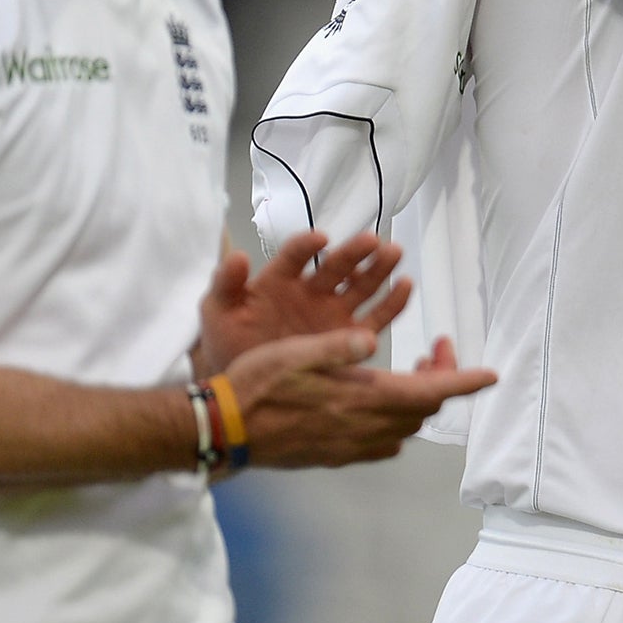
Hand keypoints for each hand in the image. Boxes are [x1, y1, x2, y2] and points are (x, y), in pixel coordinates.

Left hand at [197, 229, 411, 376]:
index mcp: (279, 279)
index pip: (294, 256)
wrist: (241, 383)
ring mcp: (331, 312)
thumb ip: (225, 284)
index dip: (306, 247)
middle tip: (373, 241)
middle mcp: (310, 290)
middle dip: (354, 252)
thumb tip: (237, 256)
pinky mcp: (347, 336)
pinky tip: (405, 286)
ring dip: (378, 269)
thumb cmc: (227, 341)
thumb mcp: (217, 312)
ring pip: (360, 286)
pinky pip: (374, 318)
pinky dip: (391, 303)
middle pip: (336, 266)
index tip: (320, 239)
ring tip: (394, 253)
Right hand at [220, 326, 494, 469]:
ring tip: (412, 371)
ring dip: (419, 400)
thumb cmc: (257, 385)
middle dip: (442, 381)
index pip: (429, 391)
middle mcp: (365, 429)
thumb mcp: (294, 353)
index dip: (463, 381)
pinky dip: (397, 420)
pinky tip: (379, 403)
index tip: (491, 374)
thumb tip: (374, 340)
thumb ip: (337, 347)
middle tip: (437, 350)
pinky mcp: (337, 456)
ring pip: (406, 428)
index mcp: (361, 398)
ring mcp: (352, 447)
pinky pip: (384, 443)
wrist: (226, 432)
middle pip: (423, 410)